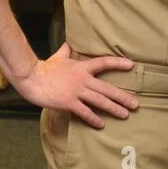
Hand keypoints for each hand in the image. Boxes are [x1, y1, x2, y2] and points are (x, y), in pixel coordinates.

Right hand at [13, 43, 137, 127]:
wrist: (31, 78)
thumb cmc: (44, 68)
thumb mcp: (58, 56)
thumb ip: (66, 51)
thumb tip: (68, 43)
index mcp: (81, 67)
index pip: (103, 63)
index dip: (117, 63)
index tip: (131, 65)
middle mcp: (82, 79)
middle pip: (107, 88)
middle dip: (122, 96)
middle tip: (135, 104)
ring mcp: (76, 91)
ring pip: (100, 101)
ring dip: (114, 108)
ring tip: (125, 115)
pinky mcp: (69, 102)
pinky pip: (85, 112)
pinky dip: (94, 119)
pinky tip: (102, 124)